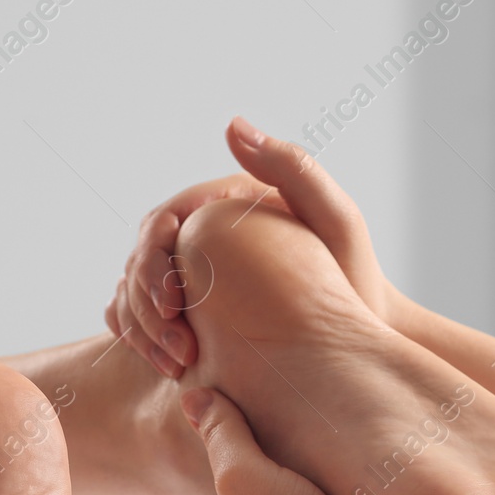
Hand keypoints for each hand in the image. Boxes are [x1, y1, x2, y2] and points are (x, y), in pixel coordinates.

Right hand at [108, 116, 391, 378]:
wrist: (359, 339)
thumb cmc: (356, 278)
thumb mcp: (335, 219)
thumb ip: (292, 168)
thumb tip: (232, 126)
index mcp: (225, 203)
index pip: (163, 221)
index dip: (153, 259)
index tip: (171, 303)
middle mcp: (203, 233)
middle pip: (142, 257)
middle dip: (145, 301)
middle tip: (175, 345)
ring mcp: (193, 274)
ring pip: (135, 291)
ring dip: (141, 327)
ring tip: (175, 364)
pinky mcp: (190, 312)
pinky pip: (144, 320)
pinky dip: (142, 341)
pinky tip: (168, 368)